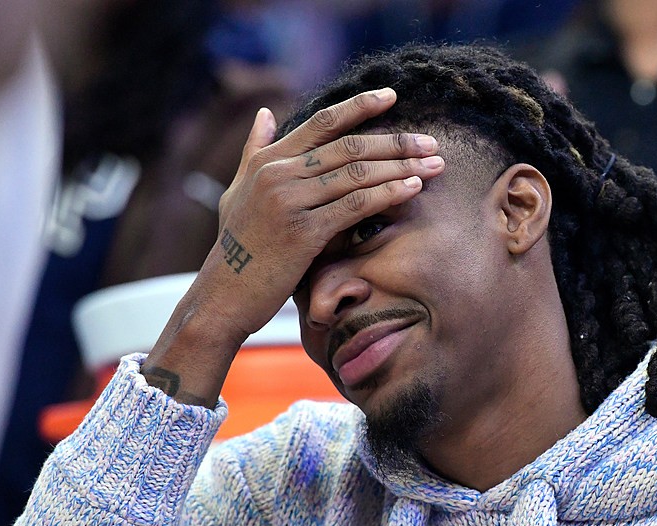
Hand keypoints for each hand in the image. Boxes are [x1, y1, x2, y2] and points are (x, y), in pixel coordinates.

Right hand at [143, 88, 444, 405]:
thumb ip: (254, 151)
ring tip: (434, 165)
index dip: (359, 106)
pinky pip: (355, 206)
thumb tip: (266, 112)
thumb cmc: (236, 248)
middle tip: (431, 142)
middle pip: (348, 146)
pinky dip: (387, 194)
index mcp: (267, 161)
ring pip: (356, 173)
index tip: (392, 97)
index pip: (321, 123)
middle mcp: (277, 174)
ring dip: (401, 167)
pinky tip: (413, 189)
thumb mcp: (238, 192)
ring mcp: (290, 201)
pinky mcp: (303, 232)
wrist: (222, 296)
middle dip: (395, 142)